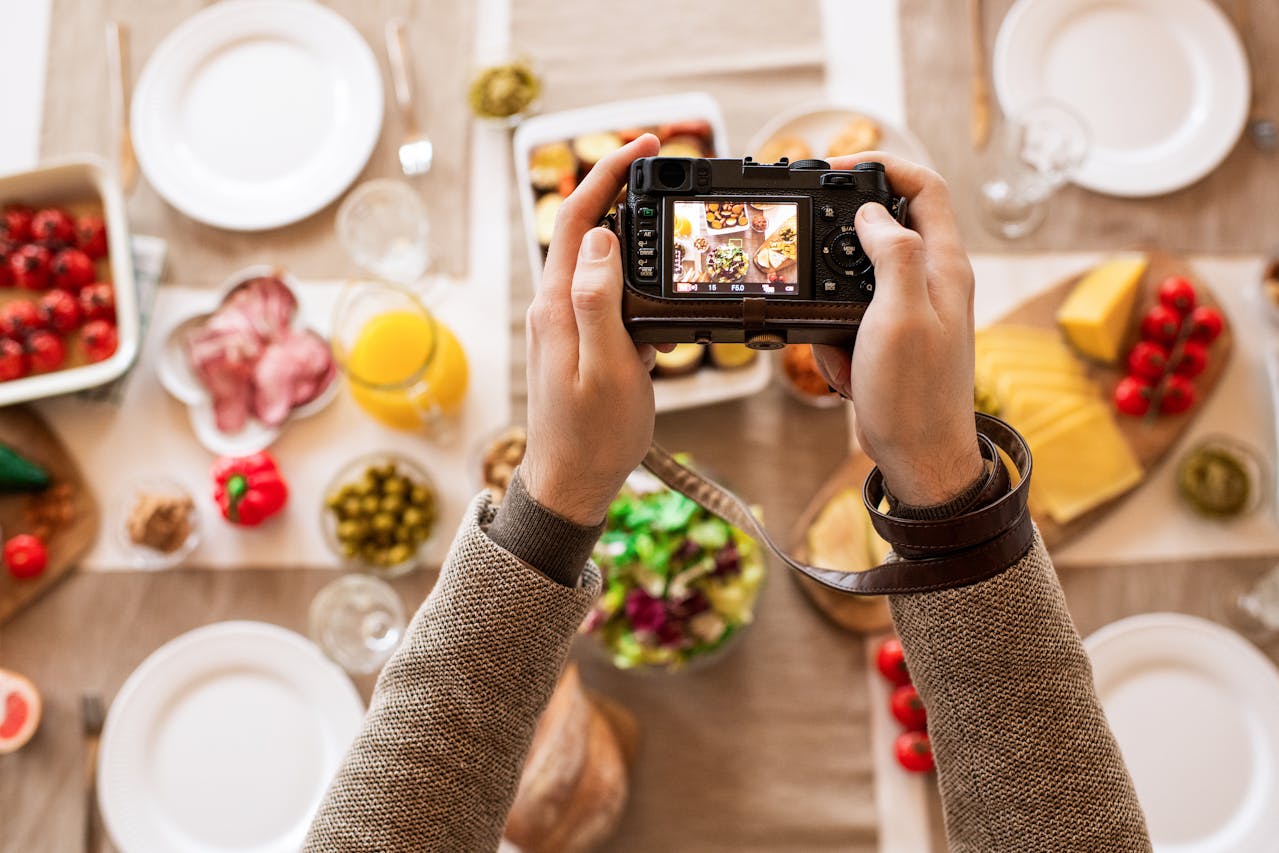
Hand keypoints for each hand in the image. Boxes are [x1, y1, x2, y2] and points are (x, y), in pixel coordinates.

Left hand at [520, 134, 666, 525]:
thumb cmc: (593, 436)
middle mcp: (552, 306)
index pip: (575, 218)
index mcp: (556, 305)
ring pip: (593, 258)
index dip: (608, 172)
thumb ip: (599, 301)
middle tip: (662, 167)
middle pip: (581, 227)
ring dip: (627, 229)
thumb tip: (600, 237)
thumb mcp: (607, 367)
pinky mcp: (575, 341)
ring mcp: (561, 323)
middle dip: (618, 187)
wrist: (571, 484)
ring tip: (666, 216)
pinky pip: (601, 290)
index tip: (645, 144)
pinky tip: (657, 287)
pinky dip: (632, 274)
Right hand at [813, 153, 982, 506]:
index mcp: (944, 266)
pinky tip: (845, 370)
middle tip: (812, 257)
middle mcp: (934, 282)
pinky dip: (837, 342)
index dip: (884, 166)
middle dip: (842, 248)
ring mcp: (914, 312)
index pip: (924, 187)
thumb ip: (892, 253)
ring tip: (839, 347)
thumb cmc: (916, 396)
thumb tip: (872, 212)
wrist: (921, 460)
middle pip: (885, 231)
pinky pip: (852, 322)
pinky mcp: (892, 340)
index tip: (839, 168)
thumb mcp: (900, 315)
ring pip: (860, 282)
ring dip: (834, 309)